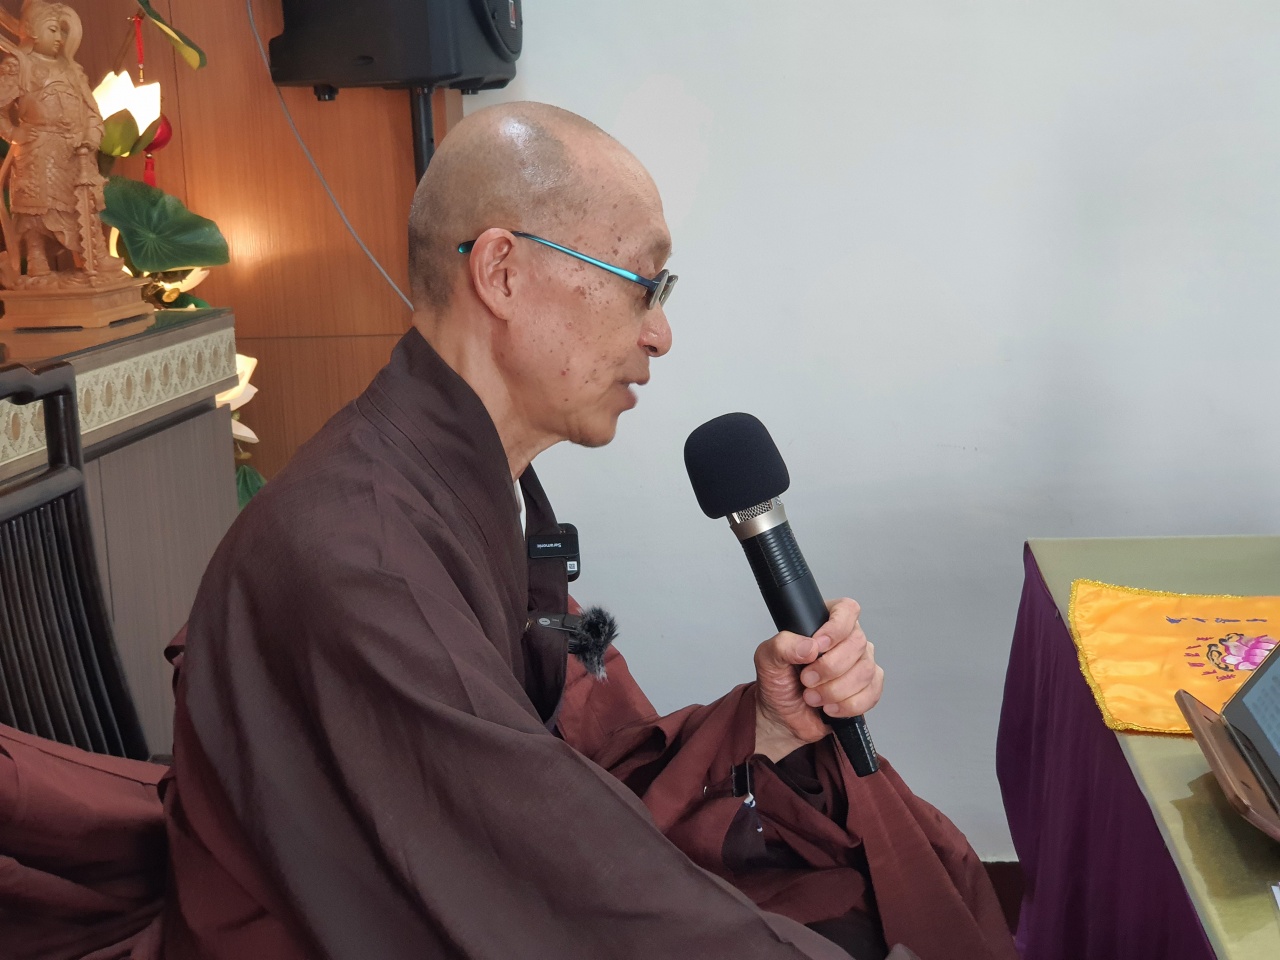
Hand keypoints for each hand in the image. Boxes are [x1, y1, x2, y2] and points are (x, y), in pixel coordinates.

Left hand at [753, 598, 882, 761]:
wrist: (783, 717)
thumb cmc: (778, 683)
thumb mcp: (767, 659)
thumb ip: (782, 646)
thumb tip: (809, 646)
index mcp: (824, 623)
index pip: (846, 610)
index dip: (836, 628)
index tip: (818, 646)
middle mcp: (847, 640)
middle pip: (857, 643)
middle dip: (829, 667)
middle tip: (806, 679)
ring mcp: (860, 664)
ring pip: (865, 671)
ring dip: (835, 690)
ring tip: (812, 697)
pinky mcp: (867, 689)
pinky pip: (870, 694)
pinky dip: (847, 705)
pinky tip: (829, 707)